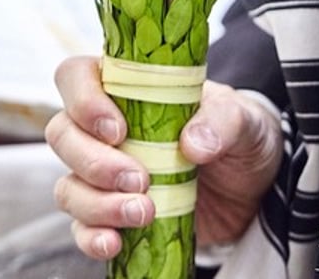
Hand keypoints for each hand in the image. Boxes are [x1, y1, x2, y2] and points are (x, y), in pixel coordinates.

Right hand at [45, 56, 282, 259]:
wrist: (255, 189)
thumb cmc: (240, 136)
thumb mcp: (243, 118)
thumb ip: (223, 120)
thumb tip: (193, 143)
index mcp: (128, 89)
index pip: (77, 77)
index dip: (83, 100)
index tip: (117, 129)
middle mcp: (105, 129)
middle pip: (62, 135)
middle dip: (93, 161)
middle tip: (139, 178)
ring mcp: (104, 174)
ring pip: (68, 185)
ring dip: (97, 203)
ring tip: (143, 212)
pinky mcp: (112, 214)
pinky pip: (81, 226)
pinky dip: (91, 237)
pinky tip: (114, 242)